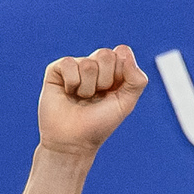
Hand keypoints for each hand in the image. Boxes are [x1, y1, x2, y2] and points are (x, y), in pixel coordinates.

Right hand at [35, 44, 146, 159]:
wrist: (73, 141)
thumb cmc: (99, 124)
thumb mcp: (125, 104)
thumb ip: (136, 80)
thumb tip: (125, 53)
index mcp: (114, 71)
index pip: (122, 52)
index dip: (120, 74)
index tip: (113, 92)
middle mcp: (95, 65)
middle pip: (106, 54)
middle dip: (104, 81)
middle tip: (97, 96)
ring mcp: (76, 66)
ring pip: (88, 63)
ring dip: (87, 88)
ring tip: (81, 99)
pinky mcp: (56, 69)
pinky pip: (68, 64)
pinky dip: (72, 84)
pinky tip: (68, 93)